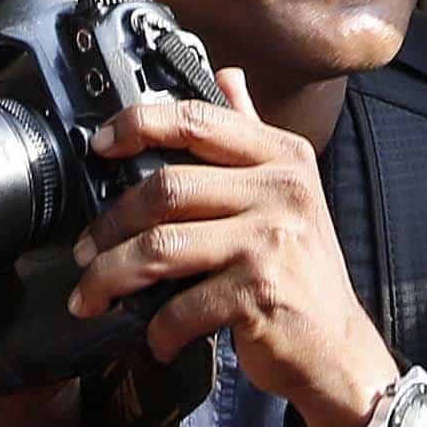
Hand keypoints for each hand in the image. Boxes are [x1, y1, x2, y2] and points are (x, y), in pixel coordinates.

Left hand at [67, 99, 392, 426]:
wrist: (339, 350)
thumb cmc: (302, 273)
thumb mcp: (289, 193)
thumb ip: (252, 136)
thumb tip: (226, 76)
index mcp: (281, 157)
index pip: (197, 120)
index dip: (137, 124)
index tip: (100, 145)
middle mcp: (281, 190)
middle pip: (166, 188)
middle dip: (111, 224)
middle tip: (87, 249)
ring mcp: (271, 240)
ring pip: (161, 247)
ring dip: (112, 276)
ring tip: (93, 295)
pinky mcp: (260, 293)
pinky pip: (181, 306)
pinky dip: (158, 329)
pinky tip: (156, 338)